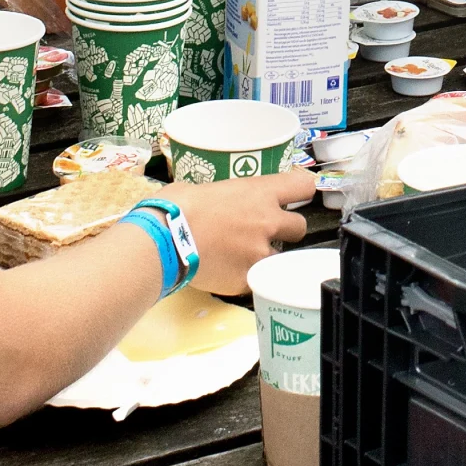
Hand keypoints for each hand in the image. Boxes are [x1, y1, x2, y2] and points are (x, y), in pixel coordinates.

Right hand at [169, 171, 317, 297]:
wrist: (162, 240)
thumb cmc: (176, 206)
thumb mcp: (204, 189)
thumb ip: (225, 196)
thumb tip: (217, 200)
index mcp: (259, 193)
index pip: (303, 186)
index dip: (302, 191)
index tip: (295, 196)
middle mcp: (268, 222)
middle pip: (299, 227)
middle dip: (286, 230)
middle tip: (264, 232)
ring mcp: (260, 253)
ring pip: (279, 257)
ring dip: (265, 256)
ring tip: (239, 256)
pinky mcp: (247, 279)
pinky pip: (256, 279)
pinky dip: (244, 276)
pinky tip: (226, 272)